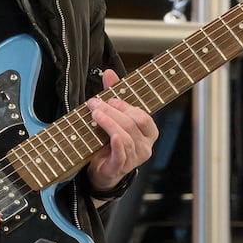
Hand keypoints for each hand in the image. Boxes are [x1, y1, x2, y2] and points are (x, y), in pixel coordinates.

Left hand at [85, 69, 157, 193]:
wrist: (102, 170)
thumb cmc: (111, 141)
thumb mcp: (113, 117)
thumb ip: (114, 95)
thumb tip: (109, 72)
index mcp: (148, 132)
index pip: (142, 116)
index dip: (125, 106)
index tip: (108, 98)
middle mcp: (145, 146)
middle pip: (132, 124)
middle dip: (112, 111)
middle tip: (94, 104)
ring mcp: (134, 158)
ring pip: (126, 137)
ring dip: (109, 122)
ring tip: (94, 114)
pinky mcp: (120, 167)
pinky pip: (122, 155)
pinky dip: (117, 144)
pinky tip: (112, 136)